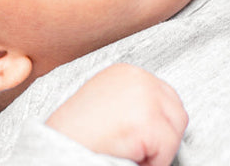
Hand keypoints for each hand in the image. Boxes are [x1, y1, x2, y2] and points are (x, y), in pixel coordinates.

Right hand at [45, 64, 187, 165]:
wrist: (53, 149)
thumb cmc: (75, 135)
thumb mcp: (105, 104)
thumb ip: (133, 102)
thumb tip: (164, 116)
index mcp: (126, 72)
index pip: (166, 97)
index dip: (158, 125)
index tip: (140, 141)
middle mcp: (138, 77)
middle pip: (177, 112)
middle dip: (162, 137)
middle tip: (136, 152)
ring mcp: (144, 97)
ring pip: (175, 132)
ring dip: (157, 151)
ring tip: (129, 155)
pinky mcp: (146, 121)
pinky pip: (167, 150)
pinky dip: (153, 163)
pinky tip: (128, 160)